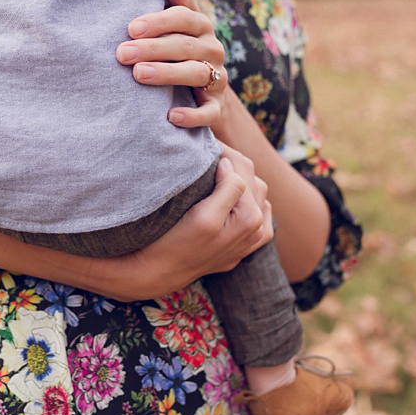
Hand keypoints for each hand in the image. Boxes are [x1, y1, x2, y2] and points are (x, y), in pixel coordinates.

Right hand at [107, 145, 272, 298]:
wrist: (157, 273)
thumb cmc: (175, 243)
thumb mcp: (203, 216)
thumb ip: (228, 189)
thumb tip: (231, 165)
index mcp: (250, 218)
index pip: (242, 167)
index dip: (222, 150)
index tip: (203, 141)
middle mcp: (256, 229)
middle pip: (252, 178)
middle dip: (232, 162)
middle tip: (208, 150)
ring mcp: (251, 239)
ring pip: (256, 193)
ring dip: (240, 179)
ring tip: (217, 170)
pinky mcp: (243, 246)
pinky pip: (258, 214)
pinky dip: (249, 201)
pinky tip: (232, 198)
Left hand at [115, 0, 228, 129]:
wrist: (204, 91)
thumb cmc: (180, 50)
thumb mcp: (179, 26)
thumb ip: (176, 5)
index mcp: (202, 27)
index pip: (184, 18)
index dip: (158, 22)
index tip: (130, 28)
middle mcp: (213, 51)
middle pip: (184, 46)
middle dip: (152, 49)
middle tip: (122, 53)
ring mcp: (217, 79)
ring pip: (195, 74)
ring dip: (166, 74)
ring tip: (139, 75)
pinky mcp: (216, 107)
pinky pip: (209, 112)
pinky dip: (192, 115)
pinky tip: (171, 115)